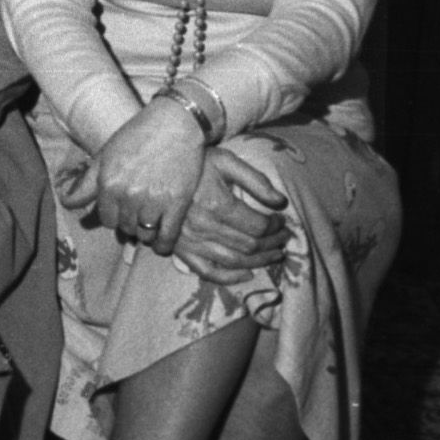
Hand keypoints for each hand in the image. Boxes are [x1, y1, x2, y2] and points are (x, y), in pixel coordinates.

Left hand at [89, 97, 206, 255]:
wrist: (175, 123)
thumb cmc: (137, 136)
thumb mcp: (105, 155)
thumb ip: (86, 184)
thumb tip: (66, 204)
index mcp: (108, 183)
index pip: (106, 219)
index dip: (114, 216)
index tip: (122, 212)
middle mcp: (128, 195)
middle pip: (125, 228)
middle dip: (129, 224)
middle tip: (138, 215)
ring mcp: (153, 201)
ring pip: (144, 234)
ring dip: (146, 233)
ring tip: (150, 223)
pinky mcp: (177, 204)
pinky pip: (167, 237)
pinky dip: (163, 245)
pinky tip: (161, 244)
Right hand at [168, 144, 291, 284]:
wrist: (155, 168)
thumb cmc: (194, 162)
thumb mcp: (226, 161)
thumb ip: (256, 181)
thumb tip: (281, 202)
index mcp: (217, 204)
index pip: (259, 226)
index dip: (276, 226)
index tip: (282, 220)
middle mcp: (204, 227)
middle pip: (250, 245)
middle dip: (273, 243)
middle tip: (284, 238)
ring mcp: (192, 241)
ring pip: (234, 260)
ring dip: (260, 261)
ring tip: (275, 255)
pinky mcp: (180, 250)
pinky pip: (208, 272)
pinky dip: (230, 278)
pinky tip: (247, 274)